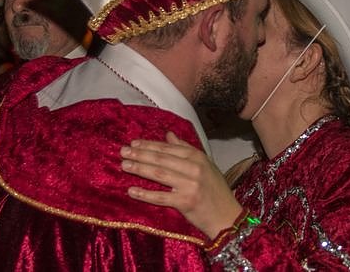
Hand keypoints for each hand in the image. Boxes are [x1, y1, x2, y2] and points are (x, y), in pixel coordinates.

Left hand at [121, 131, 240, 238]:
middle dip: (140, 154)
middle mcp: (194, 168)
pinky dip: (145, 194)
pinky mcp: (185, 202)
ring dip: (139, 169)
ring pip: (159, 174)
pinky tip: (131, 190)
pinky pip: (160, 197)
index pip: (169, 148)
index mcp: (198, 157)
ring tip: (124, 165)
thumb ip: (185, 149)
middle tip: (123, 151)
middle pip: (161, 159)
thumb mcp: (205, 165)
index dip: (150, 145)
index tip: (134, 143)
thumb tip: (168, 134)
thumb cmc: (215, 190)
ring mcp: (190, 185)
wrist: (227, 215)